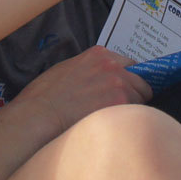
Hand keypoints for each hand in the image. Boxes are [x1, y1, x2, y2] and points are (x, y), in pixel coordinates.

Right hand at [11, 46, 151, 132]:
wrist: (40, 113)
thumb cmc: (45, 95)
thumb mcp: (68, 69)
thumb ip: (90, 69)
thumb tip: (100, 79)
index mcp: (99, 54)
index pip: (129, 64)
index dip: (128, 79)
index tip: (125, 89)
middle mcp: (112, 65)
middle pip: (140, 81)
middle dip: (133, 93)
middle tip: (119, 107)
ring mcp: (118, 83)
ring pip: (140, 97)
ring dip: (131, 107)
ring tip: (111, 117)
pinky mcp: (120, 102)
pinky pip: (135, 111)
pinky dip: (127, 118)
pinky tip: (112, 124)